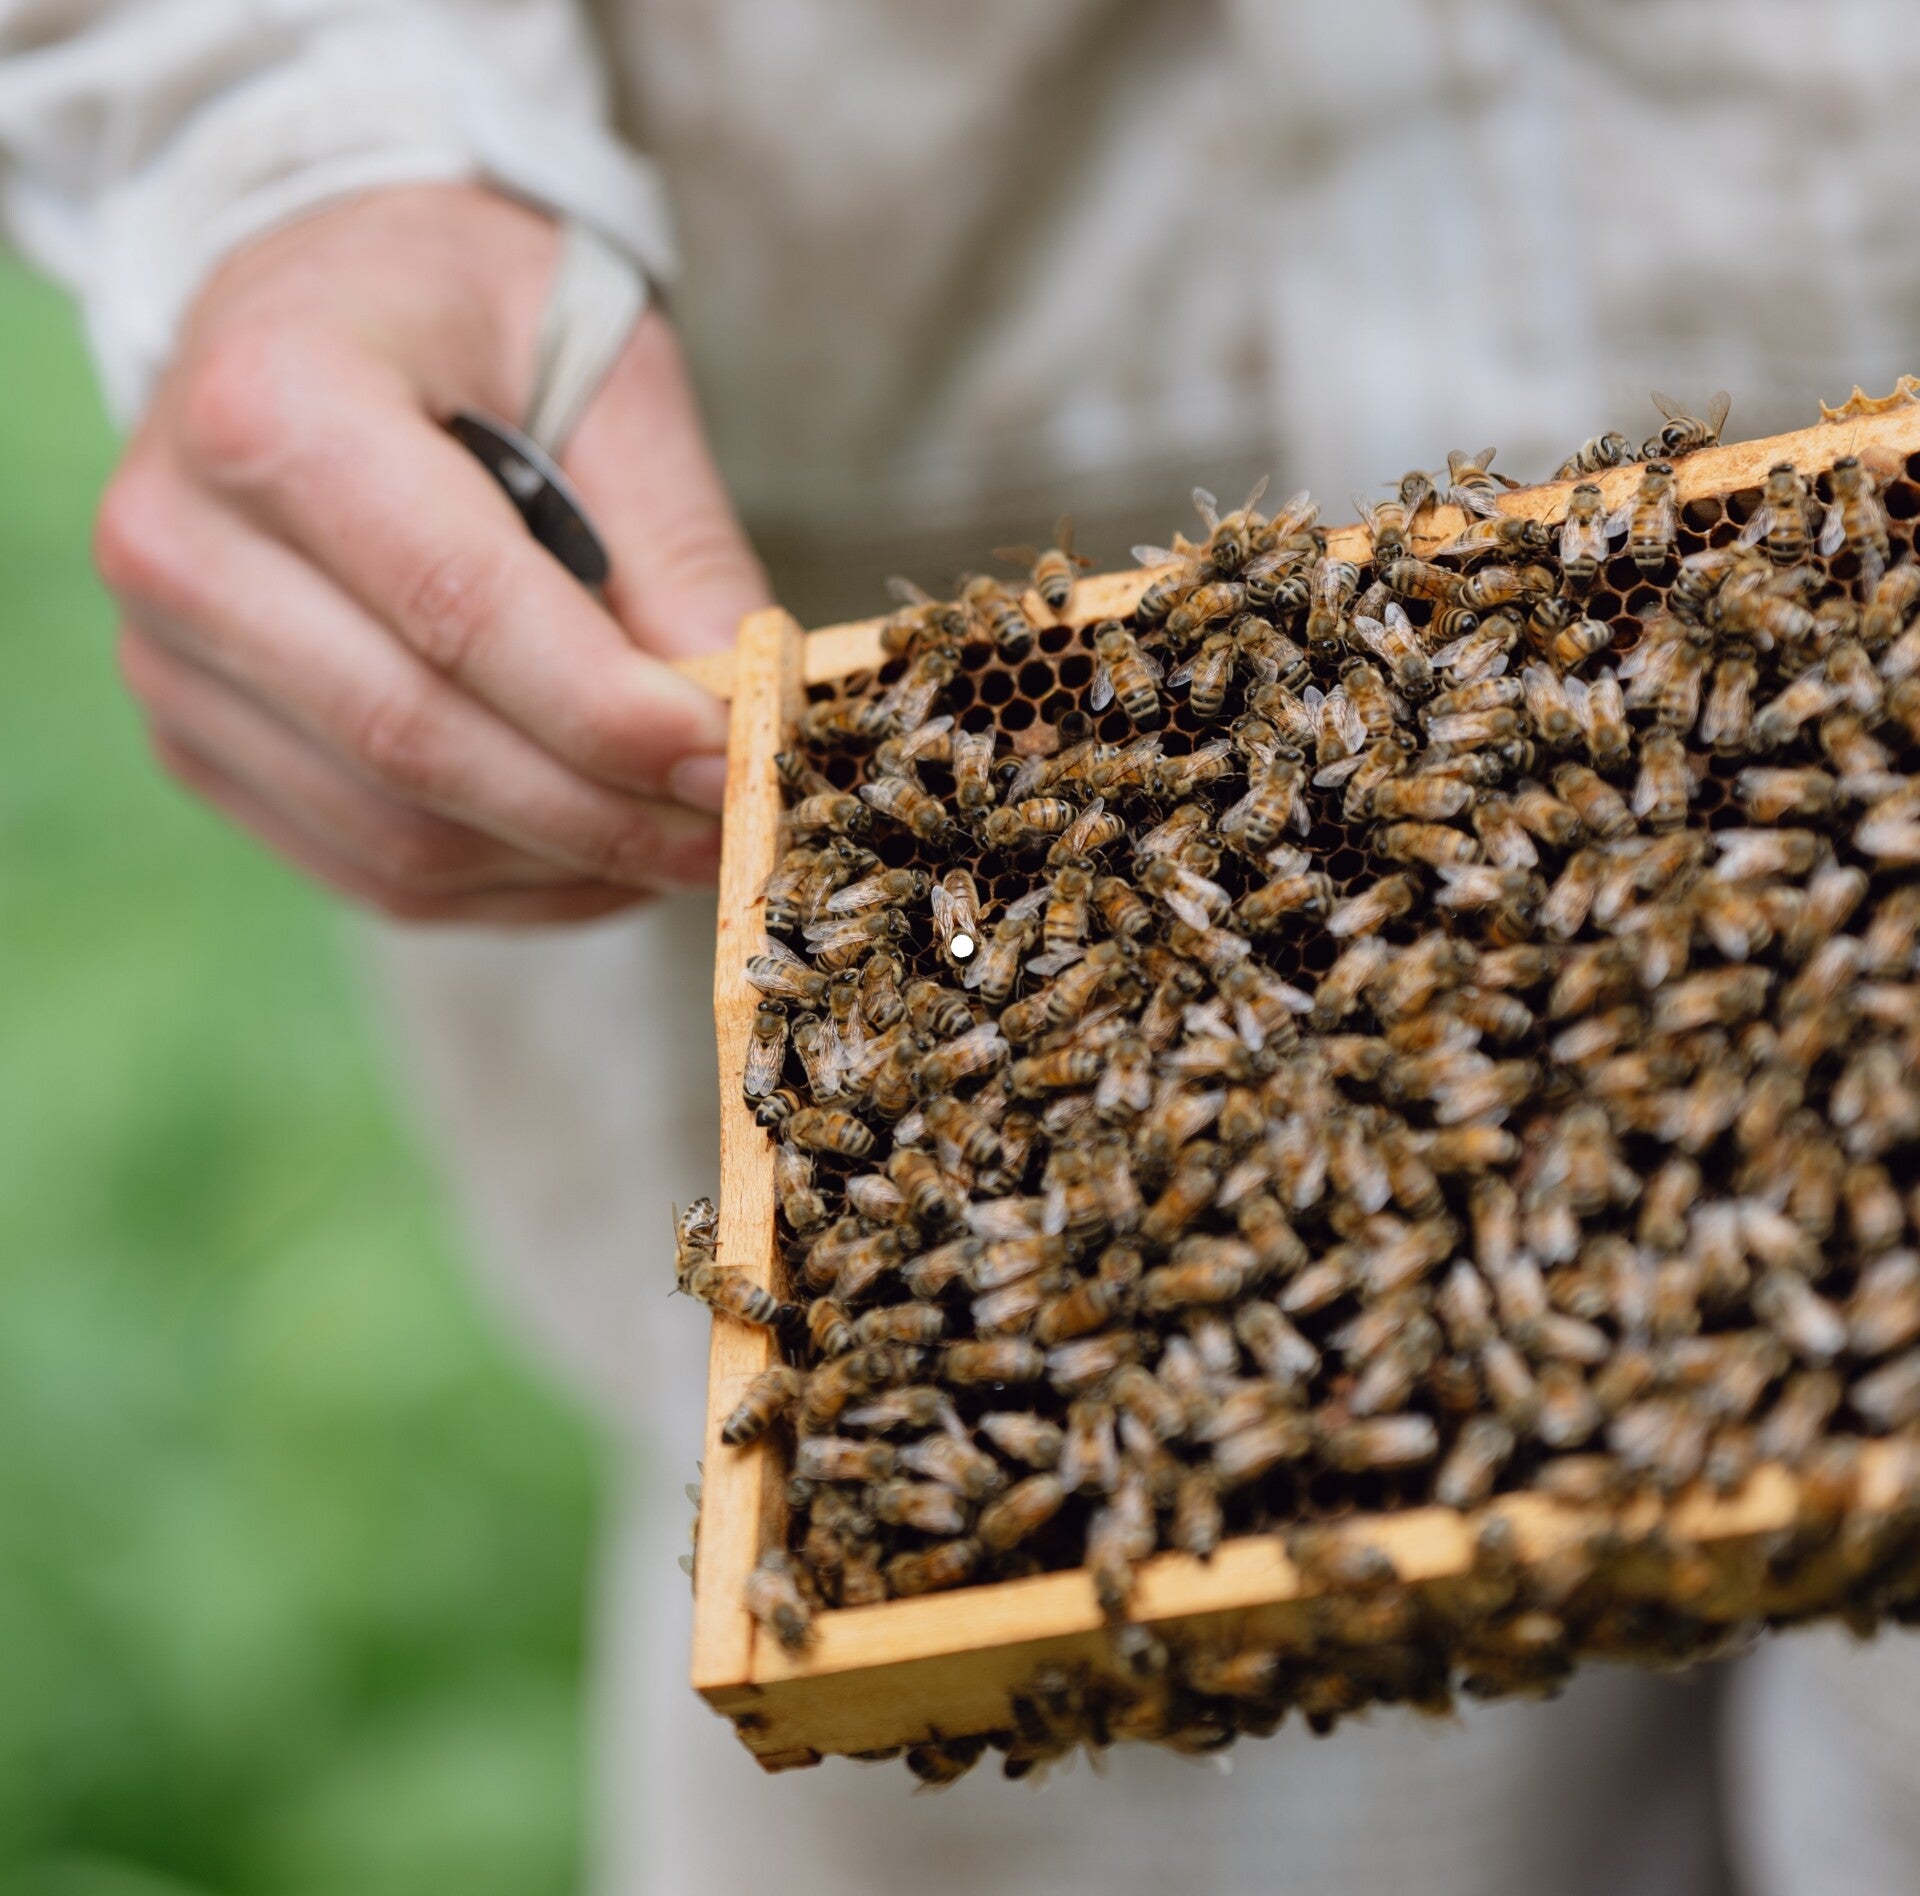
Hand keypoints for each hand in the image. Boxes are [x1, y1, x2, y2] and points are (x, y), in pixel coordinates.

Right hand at [98, 184, 770, 922]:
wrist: (317, 312)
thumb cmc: (476, 323)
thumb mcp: (607, 373)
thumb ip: (680, 540)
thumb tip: (746, 718)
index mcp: (273, 400)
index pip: (457, 606)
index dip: (607, 712)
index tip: (732, 763)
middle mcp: (180, 539)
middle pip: (416, 742)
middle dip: (602, 812)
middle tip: (734, 828)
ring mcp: (169, 659)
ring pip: (396, 837)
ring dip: (565, 867)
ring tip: (682, 842)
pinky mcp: (197, 744)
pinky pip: (370, 871)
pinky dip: (509, 889)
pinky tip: (598, 860)